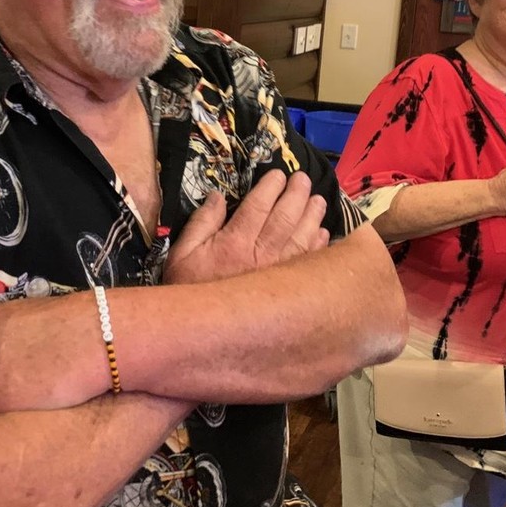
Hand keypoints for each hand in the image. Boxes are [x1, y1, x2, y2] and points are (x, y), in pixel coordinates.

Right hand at [164, 170, 328, 284]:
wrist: (201, 332)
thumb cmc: (189, 289)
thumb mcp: (182, 253)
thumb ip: (201, 222)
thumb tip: (218, 195)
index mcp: (234, 243)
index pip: (258, 206)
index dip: (270, 187)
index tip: (278, 174)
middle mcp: (261, 255)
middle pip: (285, 218)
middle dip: (296, 195)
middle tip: (303, 179)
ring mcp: (278, 273)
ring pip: (302, 237)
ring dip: (312, 216)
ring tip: (318, 200)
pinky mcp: (287, 288)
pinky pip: (308, 262)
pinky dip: (318, 245)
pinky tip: (322, 233)